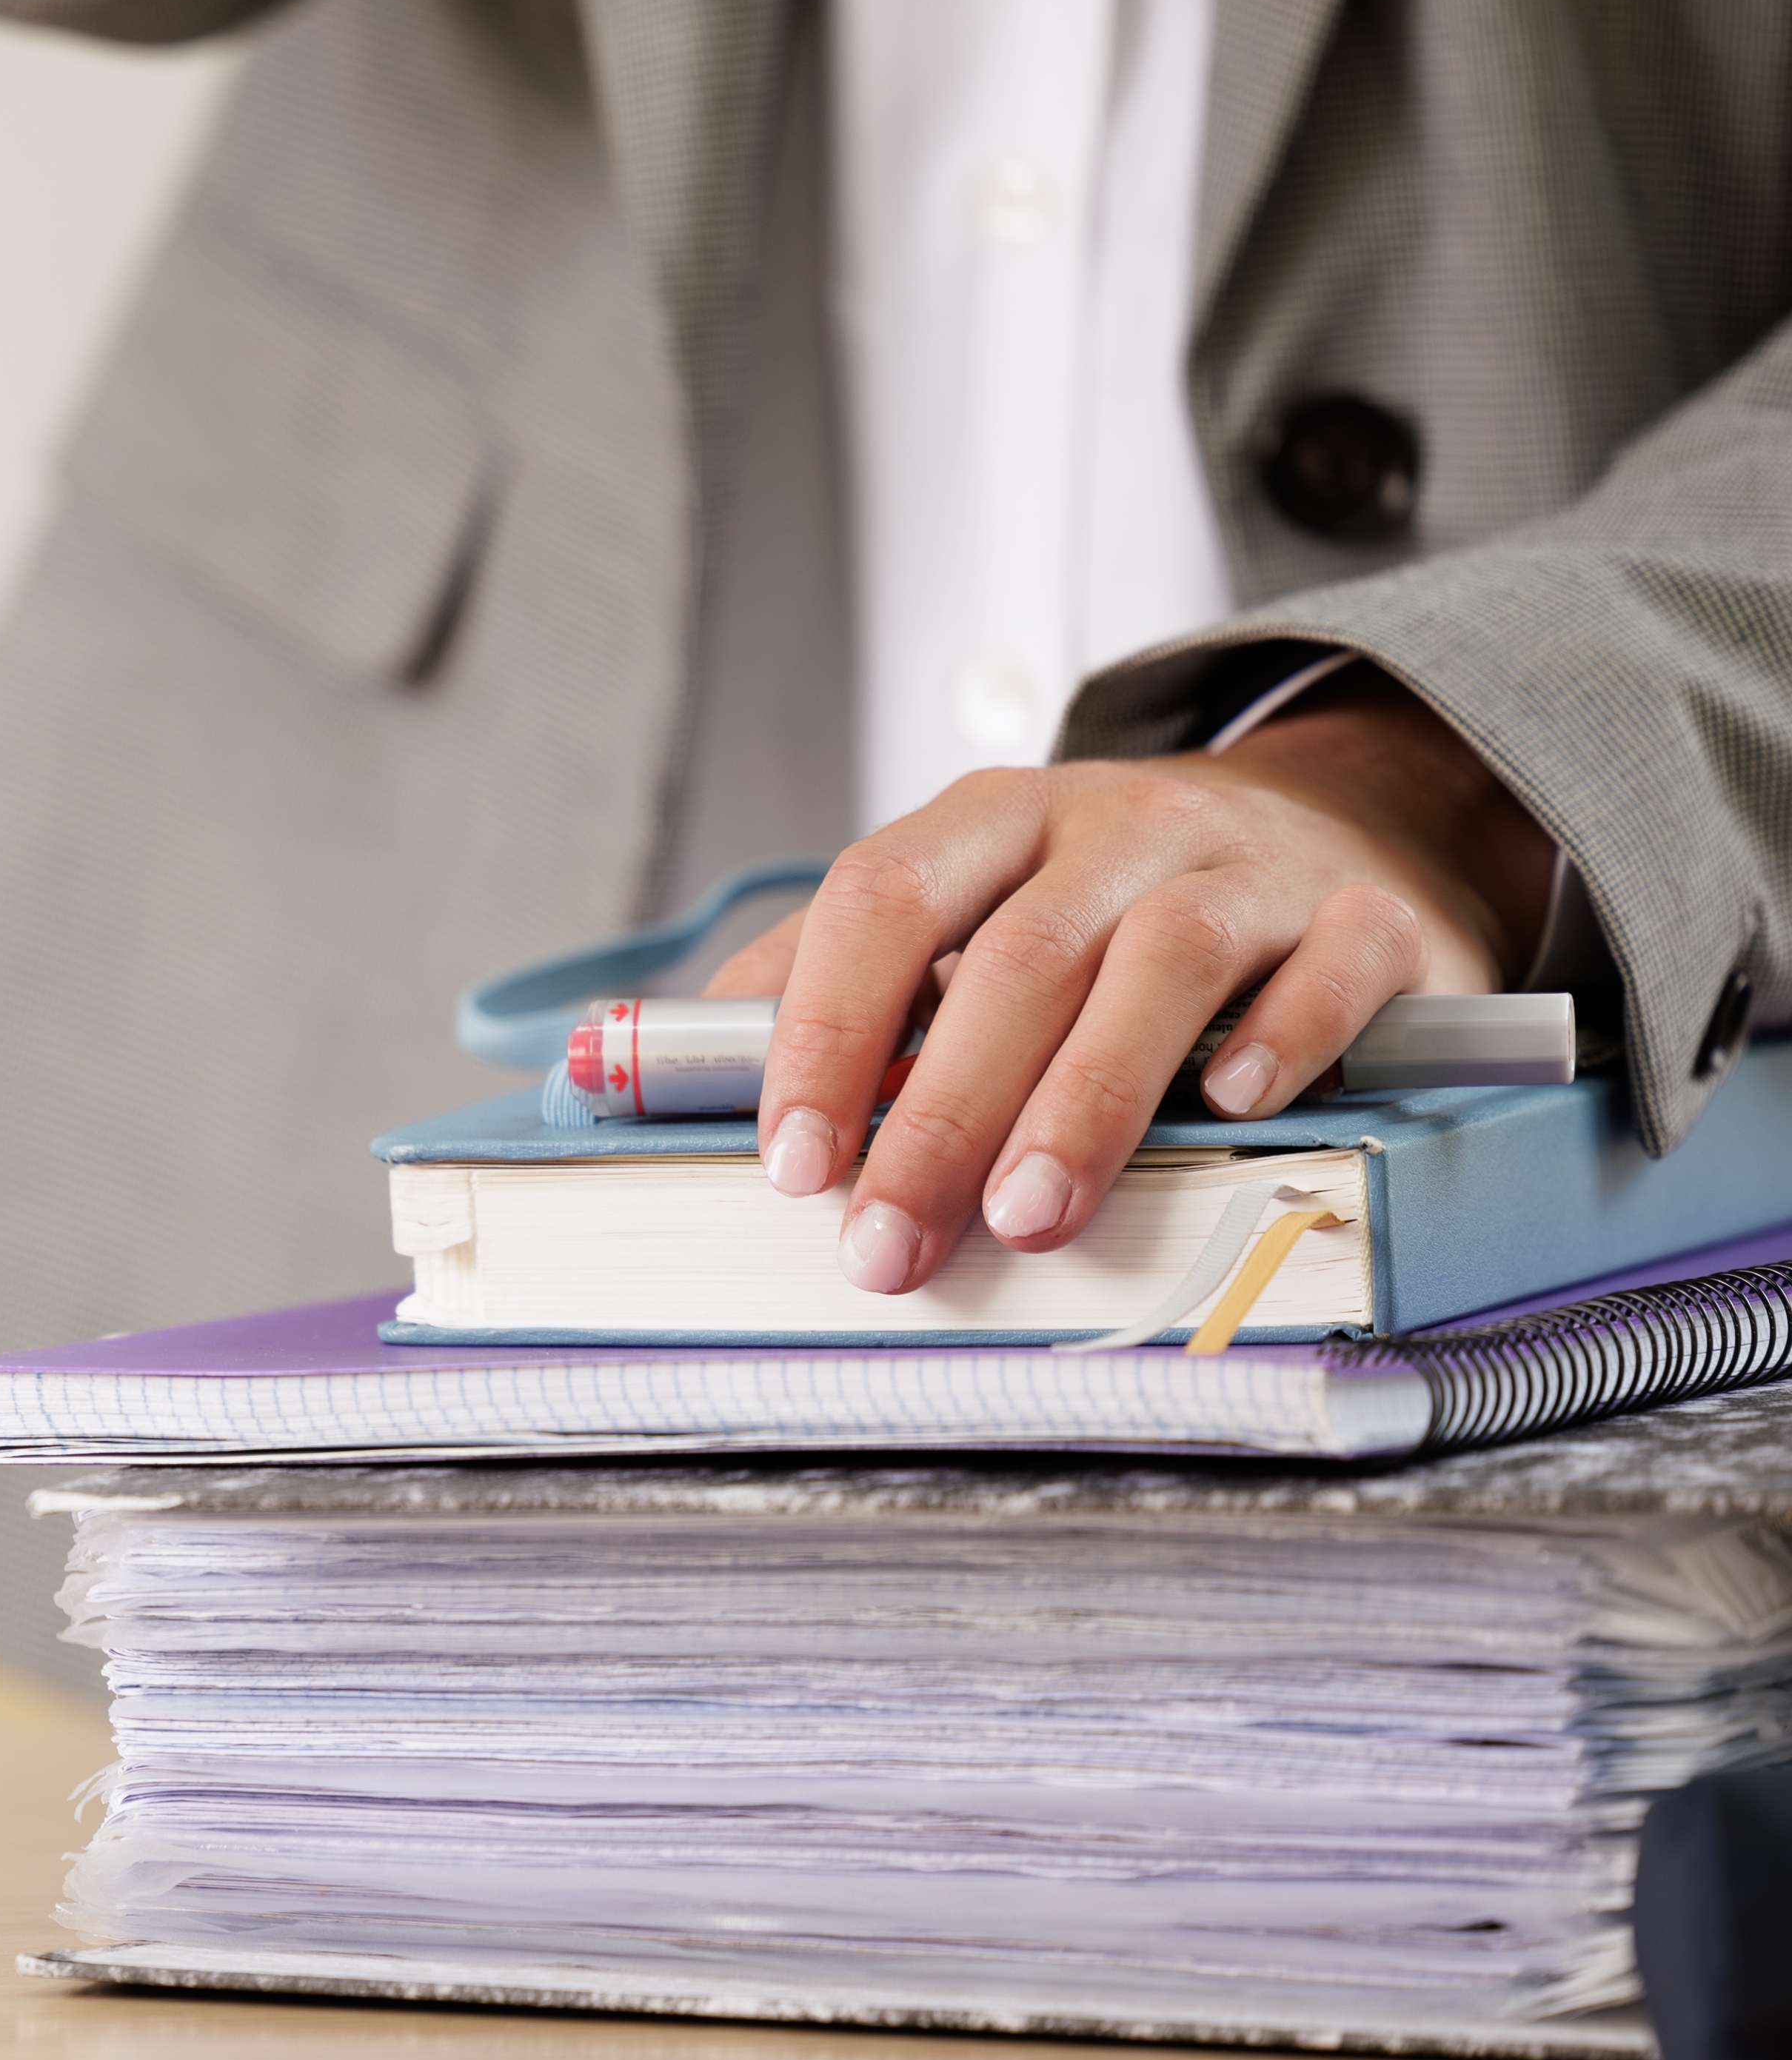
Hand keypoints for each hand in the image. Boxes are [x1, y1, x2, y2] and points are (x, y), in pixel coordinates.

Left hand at [699, 678, 1556, 1294]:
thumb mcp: (974, 902)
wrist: (1340, 820)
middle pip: (1014, 959)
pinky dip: (1278, 1040)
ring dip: (1084, 1099)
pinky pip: (1329, 968)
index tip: (789, 1159)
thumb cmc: (1111, 900)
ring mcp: (1248, 867)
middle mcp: (1117, 826)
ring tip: (1027, 1218)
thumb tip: (689, 1069)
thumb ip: (845, 975)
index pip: (882, 898)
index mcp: (996, 818)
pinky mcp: (1370, 919)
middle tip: (889, 1242)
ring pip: (1161, 963)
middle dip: (938, 1115)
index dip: (824, 1027)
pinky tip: (1227, 1113)